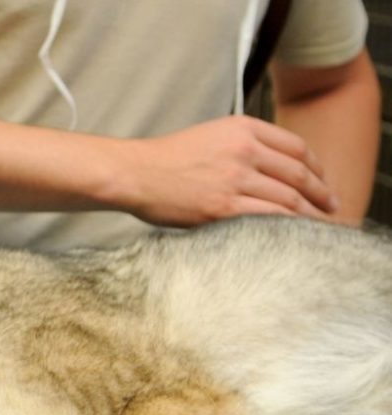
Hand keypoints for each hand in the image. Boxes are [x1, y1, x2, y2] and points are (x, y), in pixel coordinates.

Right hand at [121, 115, 338, 226]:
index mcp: (242, 128)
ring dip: (310, 214)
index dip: (317, 167)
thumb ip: (242, 144)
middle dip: (322, 193)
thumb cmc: (166, 160)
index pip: (296, 147)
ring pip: (289, 198)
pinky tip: (297, 234)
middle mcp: (244, 150)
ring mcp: (235, 179)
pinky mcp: (224, 207)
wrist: (134, 173)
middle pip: (299, 174)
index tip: (323, 182)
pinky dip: (290, 227)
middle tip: (333, 207)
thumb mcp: (210, 135)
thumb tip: (272, 168)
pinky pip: (270, 217)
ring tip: (321, 226)